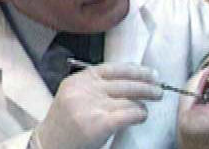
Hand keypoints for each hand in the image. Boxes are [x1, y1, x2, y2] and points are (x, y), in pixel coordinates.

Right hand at [34, 63, 162, 148]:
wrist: (49, 147)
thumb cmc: (65, 125)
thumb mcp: (74, 97)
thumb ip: (95, 87)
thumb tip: (131, 80)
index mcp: (78, 80)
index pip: (113, 68)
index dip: (135, 70)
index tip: (149, 73)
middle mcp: (84, 89)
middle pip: (125, 82)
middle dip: (147, 86)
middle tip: (159, 90)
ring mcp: (91, 106)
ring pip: (130, 99)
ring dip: (143, 103)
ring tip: (147, 107)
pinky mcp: (99, 123)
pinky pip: (130, 113)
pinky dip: (139, 115)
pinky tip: (141, 117)